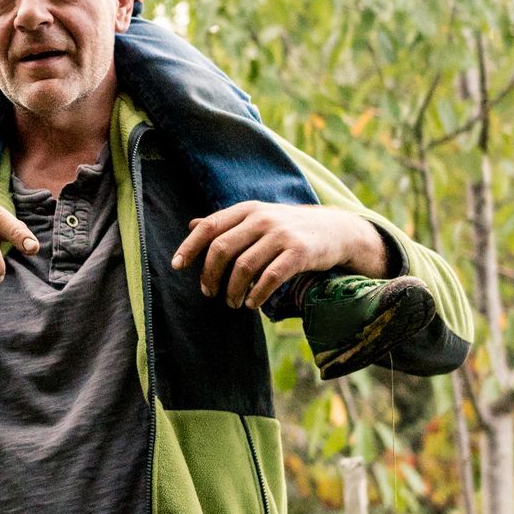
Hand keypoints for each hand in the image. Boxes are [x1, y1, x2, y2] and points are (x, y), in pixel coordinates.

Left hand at [170, 201, 387, 310]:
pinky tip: (252, 303)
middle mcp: (262, 219)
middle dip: (210, 275)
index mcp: (247, 210)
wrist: (336, 230)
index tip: (176, 267)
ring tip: (233, 304)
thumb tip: (192, 225)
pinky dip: (256, 295)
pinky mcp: (299, 253)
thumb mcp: (258, 218)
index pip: (209, 227)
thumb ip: (227, 223)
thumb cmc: (289, 228)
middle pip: (222, 249)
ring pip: (243, 267)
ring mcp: (281, 235)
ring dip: (232, 291)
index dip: (189, 247)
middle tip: (210, 293)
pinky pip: (270, 278)